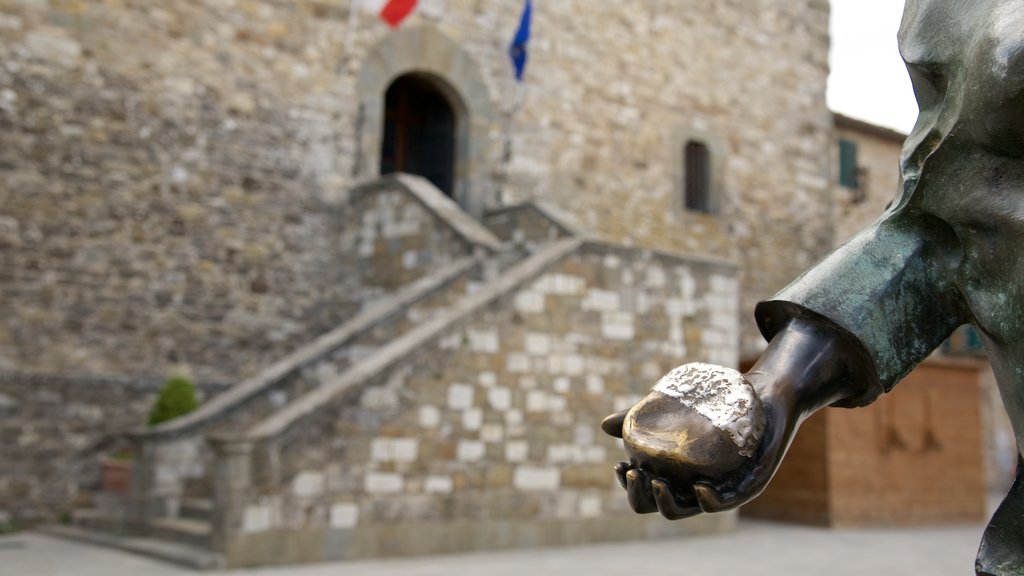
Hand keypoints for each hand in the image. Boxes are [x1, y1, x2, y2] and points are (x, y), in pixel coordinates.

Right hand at [602, 383, 797, 518]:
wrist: (762, 394)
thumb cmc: (717, 405)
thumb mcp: (675, 409)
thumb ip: (641, 418)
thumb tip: (604, 425)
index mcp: (680, 475)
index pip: (649, 494)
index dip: (631, 488)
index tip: (620, 465)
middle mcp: (699, 486)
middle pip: (664, 507)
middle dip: (642, 496)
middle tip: (634, 472)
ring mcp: (724, 487)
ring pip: (690, 509)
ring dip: (667, 502)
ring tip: (656, 483)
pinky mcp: (750, 483)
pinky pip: (728, 501)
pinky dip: (709, 501)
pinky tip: (698, 489)